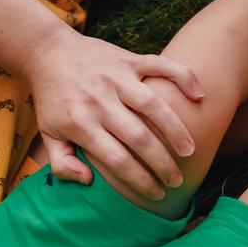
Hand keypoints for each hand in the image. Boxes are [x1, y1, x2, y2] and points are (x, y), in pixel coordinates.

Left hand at [23, 23, 203, 200]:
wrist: (49, 53)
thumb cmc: (52, 100)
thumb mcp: (48, 135)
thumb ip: (62, 163)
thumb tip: (88, 180)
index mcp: (82, 124)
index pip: (117, 160)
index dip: (139, 180)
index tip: (154, 193)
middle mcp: (101, 101)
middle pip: (139, 138)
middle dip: (161, 163)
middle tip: (176, 180)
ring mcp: (117, 78)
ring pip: (153, 105)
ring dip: (175, 129)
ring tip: (190, 151)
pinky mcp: (129, 59)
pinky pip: (161, 65)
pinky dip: (183, 77)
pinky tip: (199, 95)